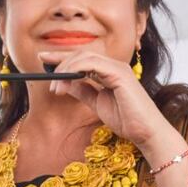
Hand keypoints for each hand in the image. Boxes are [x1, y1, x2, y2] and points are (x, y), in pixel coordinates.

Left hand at [42, 50, 169, 148]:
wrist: (145, 132)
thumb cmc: (127, 120)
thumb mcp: (97, 104)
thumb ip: (83, 91)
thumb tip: (65, 83)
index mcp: (109, 71)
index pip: (83, 59)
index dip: (62, 57)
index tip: (43, 59)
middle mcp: (114, 66)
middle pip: (82, 53)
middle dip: (60, 59)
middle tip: (42, 68)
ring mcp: (118, 68)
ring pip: (85, 57)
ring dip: (65, 69)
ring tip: (54, 85)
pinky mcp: (119, 74)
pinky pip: (92, 64)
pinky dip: (75, 71)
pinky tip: (64, 83)